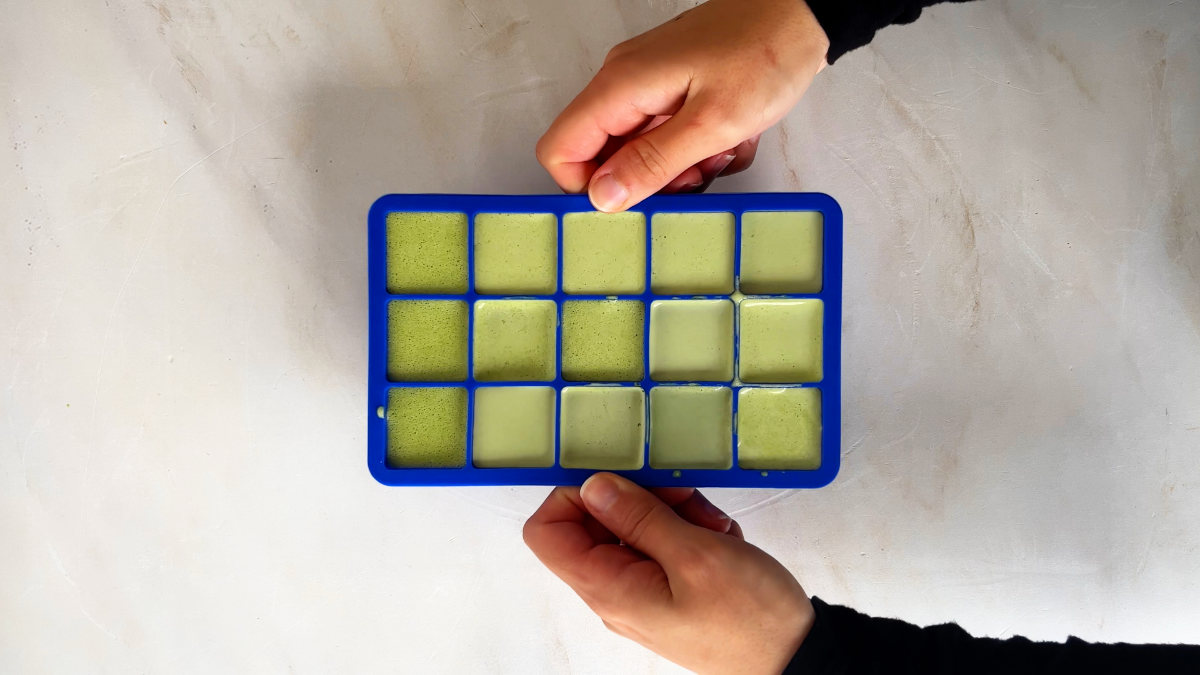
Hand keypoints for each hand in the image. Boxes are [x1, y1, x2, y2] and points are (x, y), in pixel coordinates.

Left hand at [524, 473, 814, 673]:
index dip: (572, 495)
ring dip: (675, 512)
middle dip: (641, 497)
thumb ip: (638, 516)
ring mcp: (644, 590)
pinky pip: (665, 543)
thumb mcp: (695, 554)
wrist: (794, 659)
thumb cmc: (750, 620)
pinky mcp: (670, 588)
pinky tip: (723, 541)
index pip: (547, 532)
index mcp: (609, 588)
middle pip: (596, 522)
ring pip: (636, 527)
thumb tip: (593, 487)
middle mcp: (617, 591)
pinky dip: (692, 531)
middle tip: (685, 498)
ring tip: (714, 528)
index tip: (620, 480)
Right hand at [536, 0, 829, 211]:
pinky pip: (669, 139)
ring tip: (720, 152)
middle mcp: (625, 84)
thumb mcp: (713, 124)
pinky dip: (698, 151)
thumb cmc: (766, 53)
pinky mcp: (674, 92)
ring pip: (640, 153)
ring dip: (680, 169)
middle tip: (694, 176)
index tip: (632, 205)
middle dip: (647, 181)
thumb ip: (653, 164)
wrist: (802, 13)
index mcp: (621, 87)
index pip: (560, 150)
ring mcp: (650, 88)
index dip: (587, 188)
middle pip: (602, 158)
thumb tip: (602, 197)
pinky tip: (731, 138)